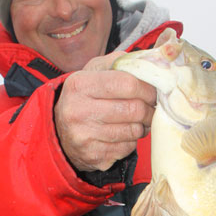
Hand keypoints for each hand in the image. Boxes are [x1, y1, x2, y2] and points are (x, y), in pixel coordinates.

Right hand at [54, 50, 155, 171]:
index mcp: (80, 84)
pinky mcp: (93, 156)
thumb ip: (119, 62)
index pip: (127, 84)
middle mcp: (78, 111)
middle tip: (152, 108)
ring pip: (133, 131)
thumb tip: (152, 59)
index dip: (147, 88)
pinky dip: (132, 141)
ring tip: (140, 120)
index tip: (154, 91)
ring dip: (143, 126)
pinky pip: (127, 148)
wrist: (60, 131)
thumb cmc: (85, 97)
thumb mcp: (93, 72)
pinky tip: (125, 134)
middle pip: (133, 109)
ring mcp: (84, 136)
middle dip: (149, 109)